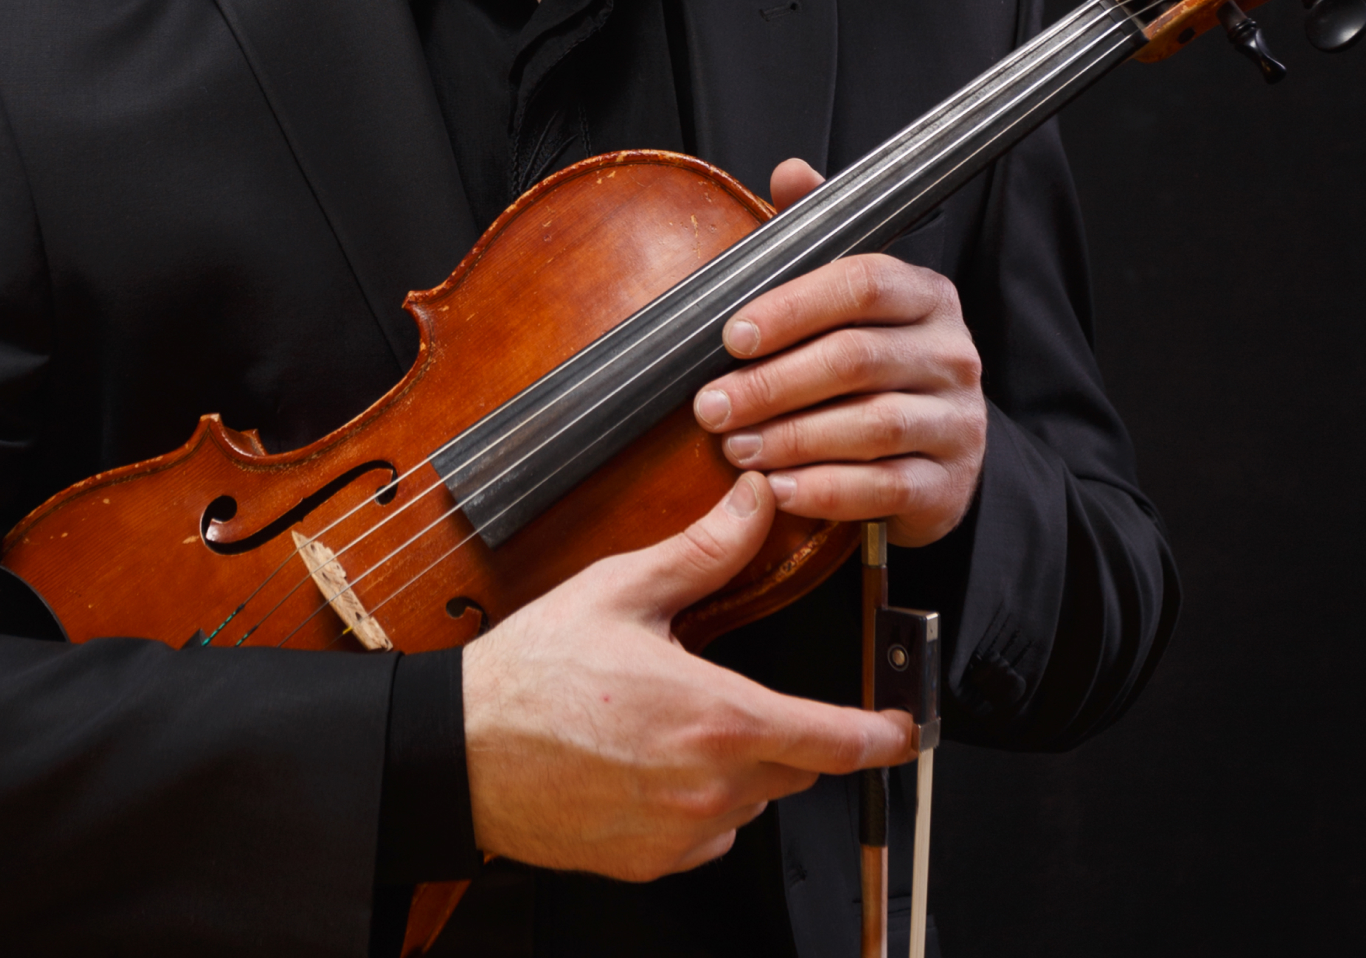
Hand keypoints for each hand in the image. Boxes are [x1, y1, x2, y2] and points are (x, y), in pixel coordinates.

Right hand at [461, 473, 915, 878]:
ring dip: (736, 765)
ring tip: (671, 720)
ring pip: (749, 800)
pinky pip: (705, 833)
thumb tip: (756, 503)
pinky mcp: (652, 862)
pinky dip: (697, 801)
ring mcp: (682, 832)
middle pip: (793, 766)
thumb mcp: (623, 590)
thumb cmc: (535, 669)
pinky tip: (647, 760)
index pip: (835, 740)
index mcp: (720, 718)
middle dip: (783, 729)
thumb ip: (705, 551)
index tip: (903, 729)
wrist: (462, 750)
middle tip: (726, 690)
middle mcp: (712, 787)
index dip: (881, 737)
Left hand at [691, 158, 986, 547]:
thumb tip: (791, 171)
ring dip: (791, 439)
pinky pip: (886, 488)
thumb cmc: (872, 364)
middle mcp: (951, 353)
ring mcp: (958, 421)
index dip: (793, 306)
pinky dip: (826, 490)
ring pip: (870, 426)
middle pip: (856, 359)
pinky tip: (778, 490)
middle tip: (711, 406)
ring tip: (735, 449)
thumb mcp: (847, 299)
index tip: (731, 334)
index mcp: (925, 295)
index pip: (863, 283)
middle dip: (772, 383)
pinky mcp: (950, 484)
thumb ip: (815, 237)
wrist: (935, 455)